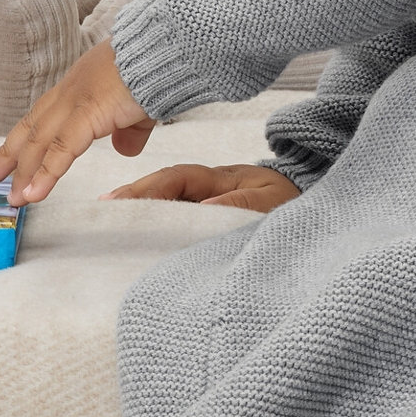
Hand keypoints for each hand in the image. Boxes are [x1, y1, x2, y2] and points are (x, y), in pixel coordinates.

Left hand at [0, 41, 151, 205]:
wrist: (164, 48)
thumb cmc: (156, 68)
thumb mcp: (138, 105)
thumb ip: (129, 130)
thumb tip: (125, 150)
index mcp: (79, 85)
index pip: (43, 114)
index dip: (24, 137)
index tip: (8, 156)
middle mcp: (70, 90)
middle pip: (32, 127)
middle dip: (10, 154)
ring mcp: (76, 101)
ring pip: (39, 141)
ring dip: (23, 171)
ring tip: (13, 199)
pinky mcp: (88, 113)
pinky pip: (61, 149)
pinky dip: (45, 174)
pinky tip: (34, 194)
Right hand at [104, 162, 301, 212]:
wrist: (313, 208)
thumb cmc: (292, 201)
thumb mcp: (272, 203)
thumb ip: (240, 205)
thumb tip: (202, 209)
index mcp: (222, 179)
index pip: (179, 179)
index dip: (150, 188)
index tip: (122, 201)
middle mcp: (208, 189)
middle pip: (164, 189)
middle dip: (134, 197)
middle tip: (102, 209)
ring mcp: (206, 203)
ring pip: (168, 205)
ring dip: (141, 212)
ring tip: (108, 223)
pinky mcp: (209, 219)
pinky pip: (179, 221)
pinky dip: (157, 227)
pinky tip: (135, 238)